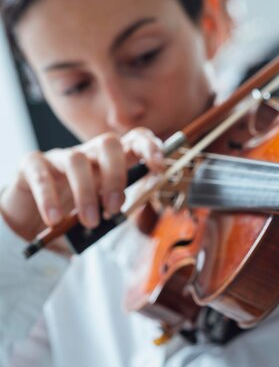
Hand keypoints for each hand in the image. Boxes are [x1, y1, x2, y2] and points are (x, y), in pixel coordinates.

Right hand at [0, 128, 163, 244]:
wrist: (31, 226)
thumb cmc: (72, 217)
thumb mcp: (100, 215)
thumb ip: (114, 210)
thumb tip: (126, 212)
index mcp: (111, 163)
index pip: (135, 140)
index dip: (150, 148)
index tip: (159, 167)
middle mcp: (88, 155)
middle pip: (109, 143)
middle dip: (117, 176)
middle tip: (115, 208)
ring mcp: (60, 157)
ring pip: (77, 159)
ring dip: (86, 193)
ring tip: (89, 221)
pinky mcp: (32, 165)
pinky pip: (42, 174)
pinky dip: (50, 198)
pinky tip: (54, 219)